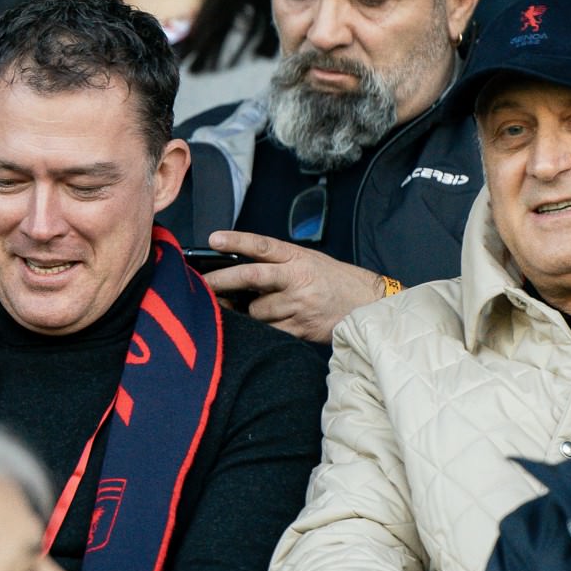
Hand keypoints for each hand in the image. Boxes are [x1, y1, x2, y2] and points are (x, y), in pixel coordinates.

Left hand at [203, 231, 383, 342]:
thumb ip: (277, 264)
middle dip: (222, 281)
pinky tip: (266, 325)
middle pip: (251, 277)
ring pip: (257, 311)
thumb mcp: (308, 261)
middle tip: (202, 284)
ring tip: (253, 309)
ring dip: (248, 312)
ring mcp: (300, 305)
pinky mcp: (302, 328)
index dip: (236, 241)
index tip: (213, 239)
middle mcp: (298, 279)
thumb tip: (238, 273)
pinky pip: (270, 331)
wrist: (368, 304)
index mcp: (298, 258)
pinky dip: (263, 329)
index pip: (262, 246)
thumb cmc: (333, 281)